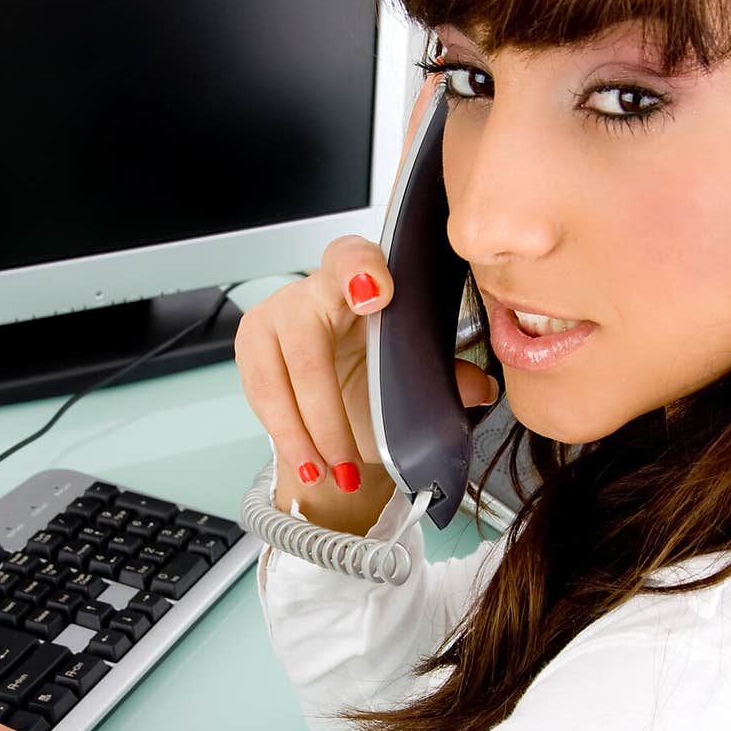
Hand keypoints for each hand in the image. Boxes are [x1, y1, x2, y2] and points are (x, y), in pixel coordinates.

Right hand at [233, 71, 498, 485]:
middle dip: (324, 408)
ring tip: (327, 472)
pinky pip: (260, 396)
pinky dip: (285, 435)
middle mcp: (312, 292)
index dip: (360, 272)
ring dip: (300, 433)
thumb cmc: (378, 365)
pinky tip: (307, 464)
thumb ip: (448, 376)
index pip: (352, 257)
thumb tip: (478, 388)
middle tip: (345, 458)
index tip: (375, 298)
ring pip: (275, 376)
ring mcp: (275, 319)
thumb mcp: (415, 370)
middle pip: (305, 338)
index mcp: (362, 278)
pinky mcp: (252, 351)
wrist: (343, 387)